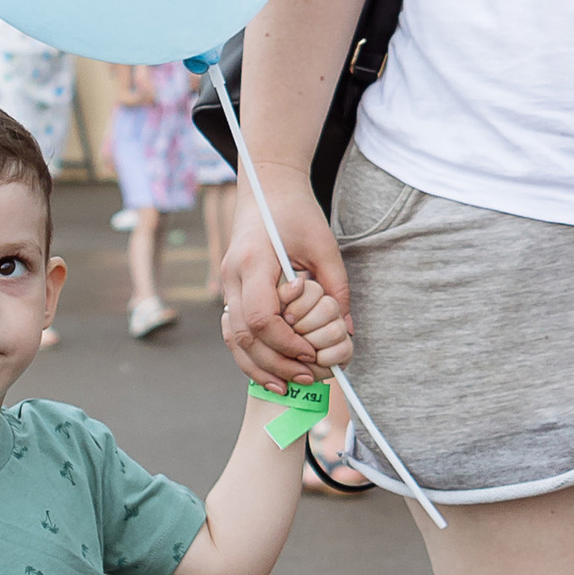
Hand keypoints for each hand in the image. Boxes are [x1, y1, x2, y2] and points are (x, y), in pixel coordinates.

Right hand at [219, 178, 354, 383]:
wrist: (267, 189)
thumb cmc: (297, 213)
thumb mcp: (324, 245)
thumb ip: (336, 288)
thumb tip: (346, 332)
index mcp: (254, 261)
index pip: (262, 317)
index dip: (286, 342)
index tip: (310, 352)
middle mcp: (232, 275)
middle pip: (243, 335)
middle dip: (274, 363)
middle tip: (306, 377)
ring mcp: (227, 284)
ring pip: (233, 339)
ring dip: (259, 366)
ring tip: (288, 385)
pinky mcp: (230, 290)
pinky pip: (233, 331)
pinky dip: (250, 355)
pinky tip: (271, 372)